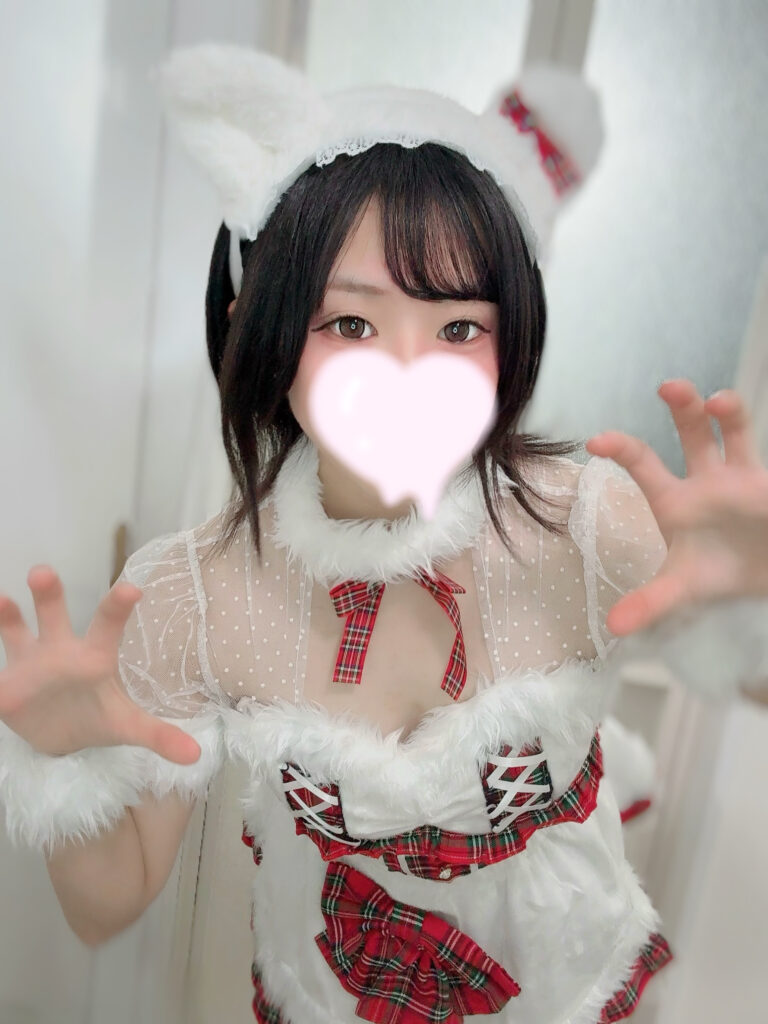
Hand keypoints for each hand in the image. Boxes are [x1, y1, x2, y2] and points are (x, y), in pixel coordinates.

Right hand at [0, 566, 202, 761]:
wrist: (60, 733)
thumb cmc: (98, 715)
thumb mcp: (127, 726)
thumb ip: (158, 735)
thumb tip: (195, 755)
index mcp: (93, 657)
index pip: (108, 626)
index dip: (118, 607)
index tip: (132, 588)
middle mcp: (60, 649)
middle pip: (54, 616)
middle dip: (48, 595)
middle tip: (43, 571)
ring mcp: (29, 661)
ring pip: (17, 632)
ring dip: (9, 616)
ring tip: (2, 598)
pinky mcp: (5, 683)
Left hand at [585, 379, 767, 637]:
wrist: (764, 576)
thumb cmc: (716, 571)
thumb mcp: (683, 588)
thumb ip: (651, 603)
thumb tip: (613, 629)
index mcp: (676, 498)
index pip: (644, 463)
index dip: (621, 448)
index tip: (595, 441)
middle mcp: (708, 478)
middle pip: (692, 432)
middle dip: (682, 407)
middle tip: (669, 387)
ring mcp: (744, 476)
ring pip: (735, 432)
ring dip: (730, 412)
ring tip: (720, 401)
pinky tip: (764, 473)